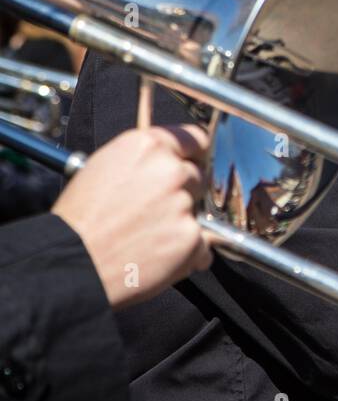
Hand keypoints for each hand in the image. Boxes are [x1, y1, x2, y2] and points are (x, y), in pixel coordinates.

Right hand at [53, 126, 212, 307]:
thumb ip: (143, 160)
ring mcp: (183, 204)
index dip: (192, 155)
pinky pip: (202, 245)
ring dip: (182, 225)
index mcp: (148, 146)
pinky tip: (158, 257)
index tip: (190, 164)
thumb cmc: (79, 220)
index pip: (194, 139)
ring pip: (198, 213)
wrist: (72, 262)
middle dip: (183, 193)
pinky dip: (187, 254)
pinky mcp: (191, 238)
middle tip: (155, 212)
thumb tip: (166, 161)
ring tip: (148, 238)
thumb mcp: (104, 167)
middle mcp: (170, 170)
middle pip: (196, 176)